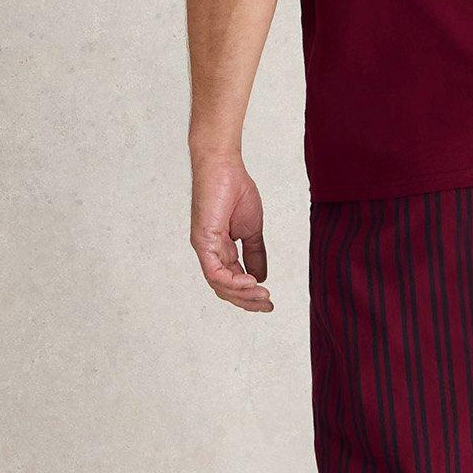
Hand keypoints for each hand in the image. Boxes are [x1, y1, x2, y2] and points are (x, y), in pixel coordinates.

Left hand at [190, 152, 272, 311]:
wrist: (224, 167)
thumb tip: (261, 277)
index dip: (250, 295)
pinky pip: (214, 271)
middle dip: (247, 301)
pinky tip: (250, 282)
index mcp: (221, 250)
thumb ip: (256, 253)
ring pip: (219, 285)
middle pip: (225, 288)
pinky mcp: (202, 241)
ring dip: (242, 294)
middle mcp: (210, 253)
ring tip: (261, 295)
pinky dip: (232, 281)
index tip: (270, 302)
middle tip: (267, 305)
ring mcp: (204, 248)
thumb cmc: (235, 190)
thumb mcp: (252, 229)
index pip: (233, 282)